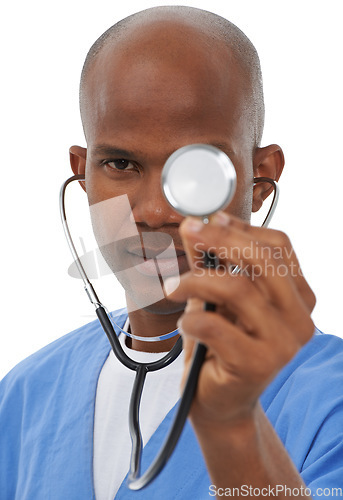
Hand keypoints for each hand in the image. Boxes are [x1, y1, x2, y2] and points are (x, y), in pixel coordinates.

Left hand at [164, 212, 315, 428]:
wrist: (218, 401)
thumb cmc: (220, 346)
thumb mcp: (215, 298)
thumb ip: (209, 263)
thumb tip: (196, 226)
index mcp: (297, 297)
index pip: (279, 247)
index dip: (241, 227)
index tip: (207, 220)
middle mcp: (299, 318)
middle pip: (264, 261)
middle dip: (220, 239)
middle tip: (187, 231)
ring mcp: (283, 343)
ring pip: (238, 288)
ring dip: (195, 280)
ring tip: (172, 287)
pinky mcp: (259, 364)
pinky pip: (216, 325)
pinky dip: (191, 318)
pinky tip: (185, 323)